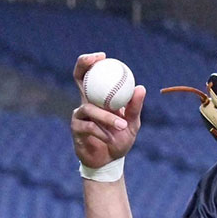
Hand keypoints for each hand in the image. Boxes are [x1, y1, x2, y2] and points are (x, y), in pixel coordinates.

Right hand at [71, 52, 145, 168]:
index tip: (102, 56)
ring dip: (107, 117)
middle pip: (78, 78)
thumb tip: (141, 87)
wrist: (109, 162)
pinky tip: (111, 139)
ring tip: (123, 125)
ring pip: (89, 109)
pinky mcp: (76, 130)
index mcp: (98, 98)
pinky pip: (89, 127)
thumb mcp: (132, 123)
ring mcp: (79, 116)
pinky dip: (102, 132)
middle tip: (95, 60)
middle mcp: (86, 103)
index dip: (91, 62)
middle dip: (83, 65)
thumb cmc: (119, 139)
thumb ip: (134, 107)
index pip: (91, 75)